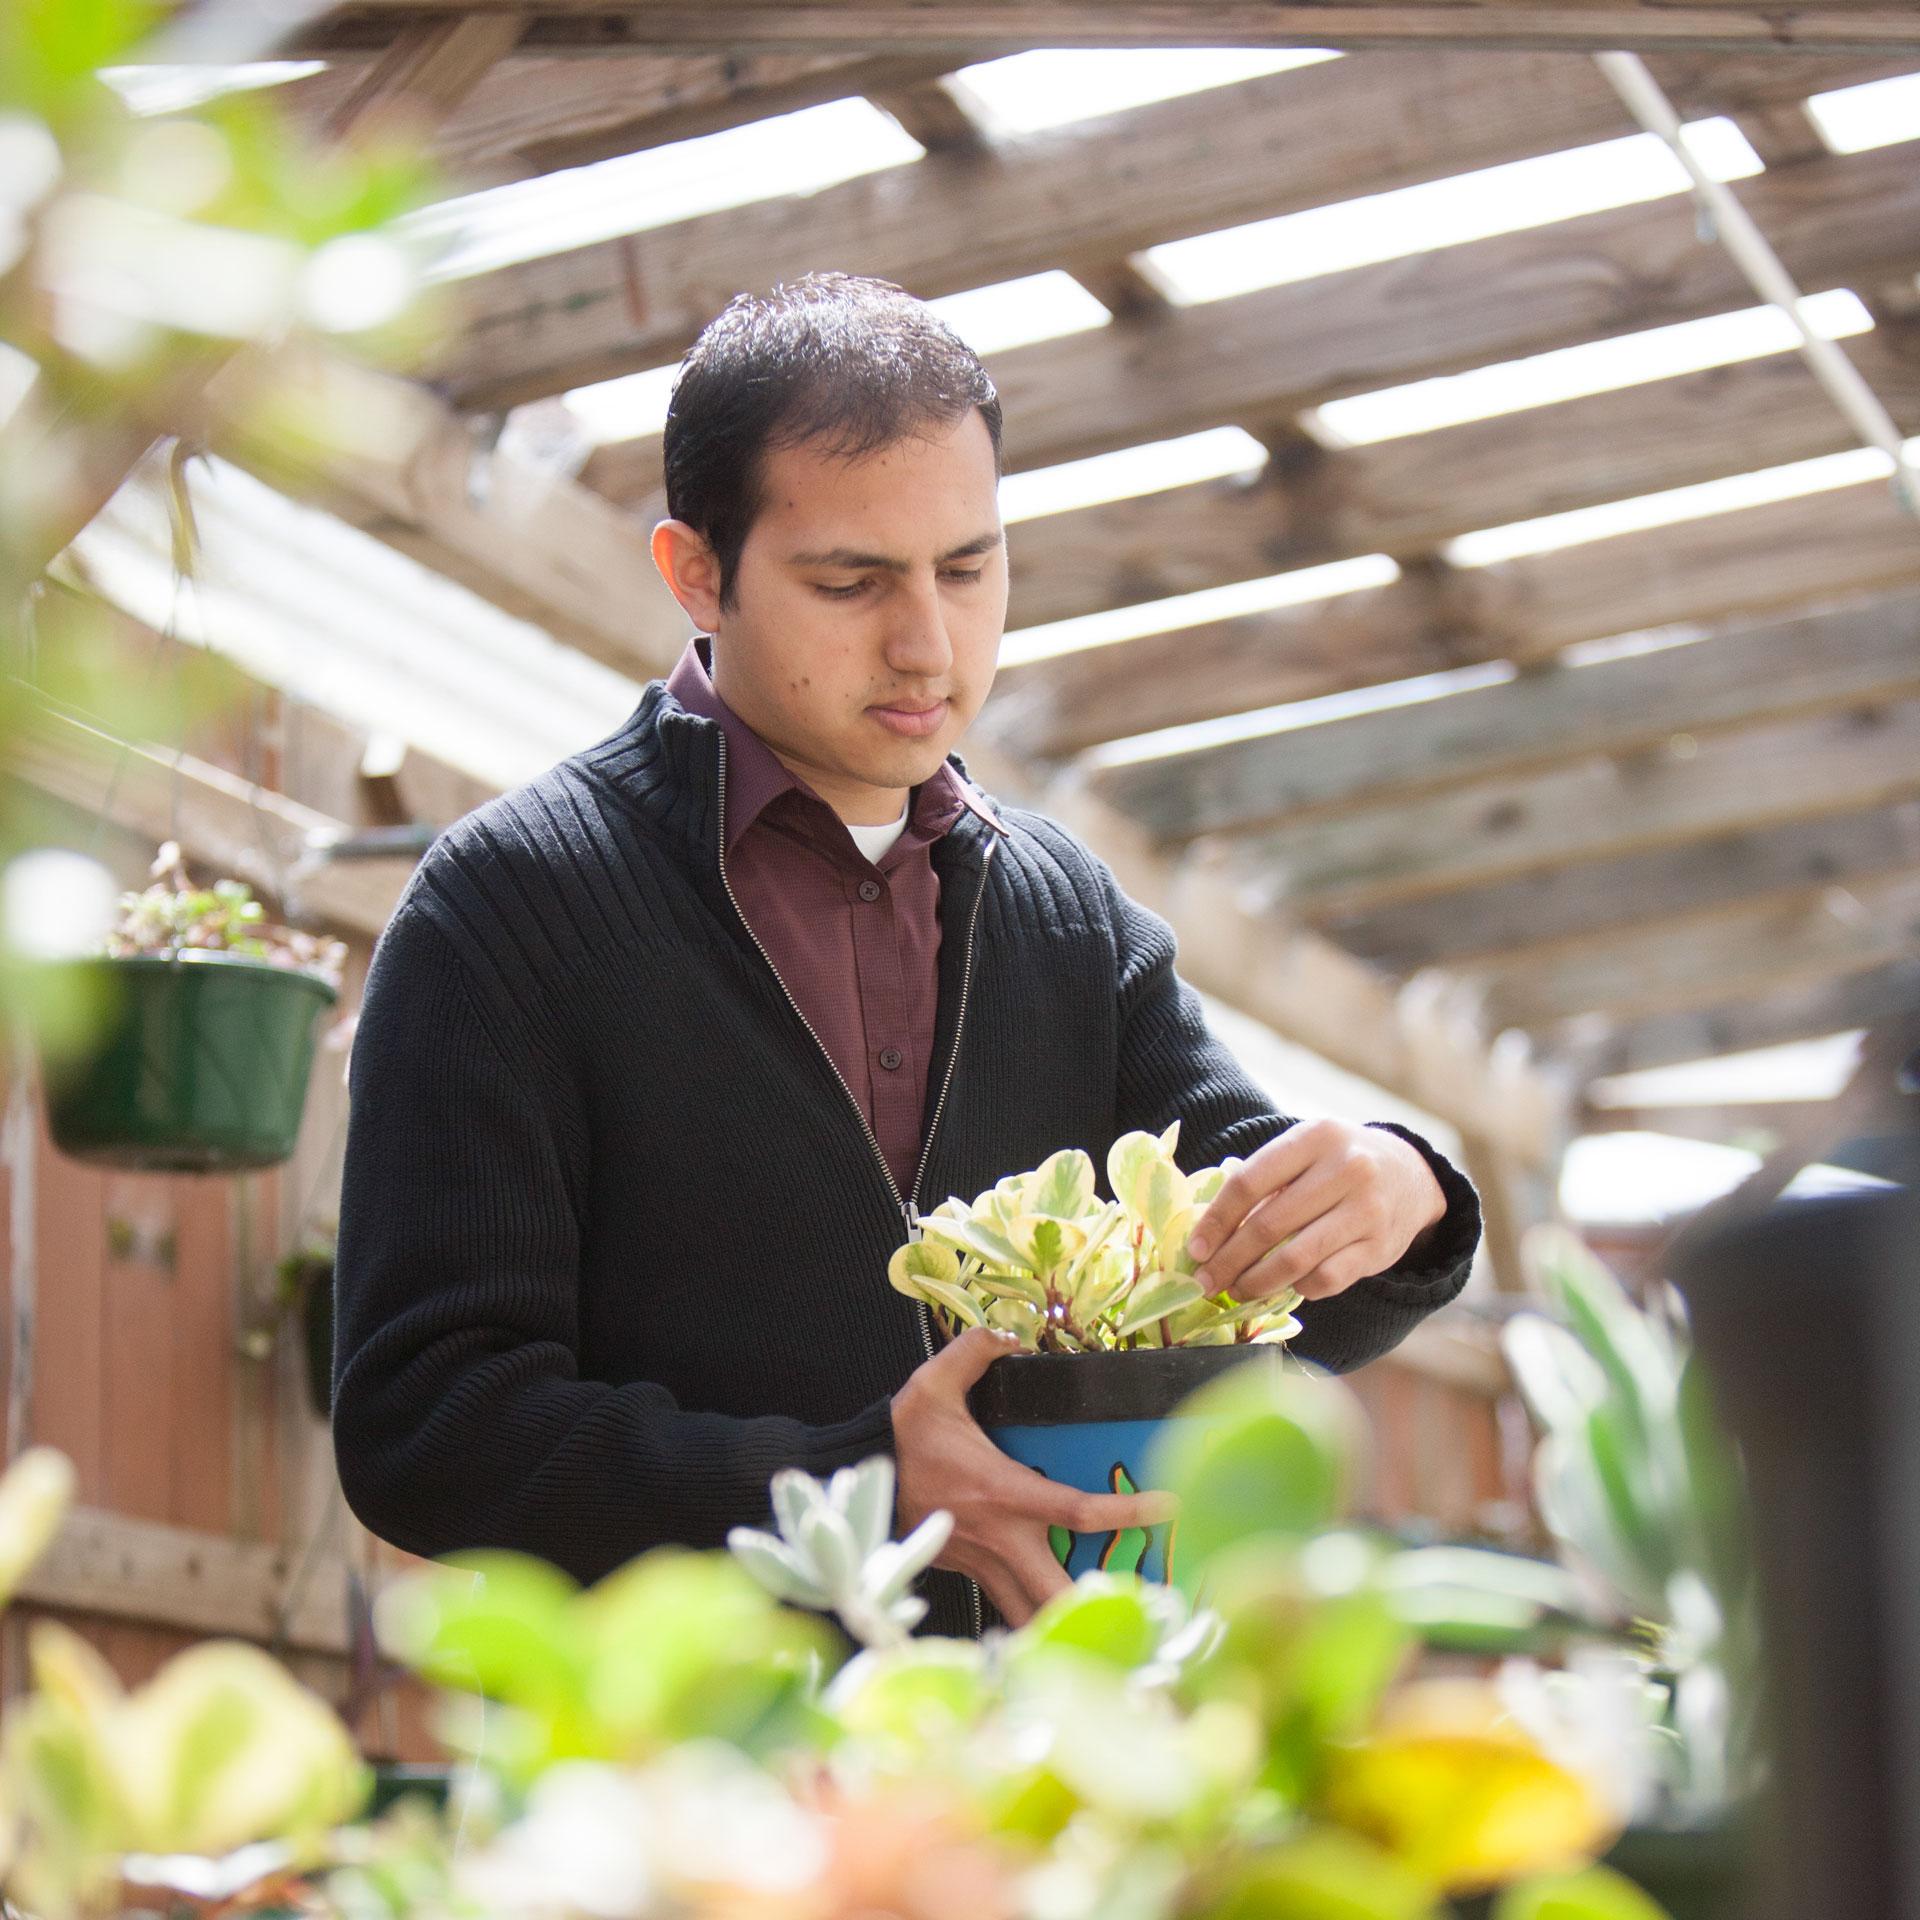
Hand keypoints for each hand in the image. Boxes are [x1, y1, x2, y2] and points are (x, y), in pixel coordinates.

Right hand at [891, 1327, 1175, 1626]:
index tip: (1168, 1506)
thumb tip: (1008, 1335)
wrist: (860, 1479)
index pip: (1078, 1511)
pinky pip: (1009, 1605)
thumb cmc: (901, 1438)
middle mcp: (1001, 1539)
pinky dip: (1034, 1619)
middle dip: (1098, 1612)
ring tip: (1109, 1633)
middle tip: (1145, 1617)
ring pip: (1031, 1614)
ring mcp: (984, 1564)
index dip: (1127, 1511)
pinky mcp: (970, 1573)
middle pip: (1059, 1593)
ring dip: (1066, 1627)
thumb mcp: (934, 1384)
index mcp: (1004, 1493)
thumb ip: (973, 1352)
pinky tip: (1056, 1622)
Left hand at [1184, 1118, 1447, 1304]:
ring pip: (1296, 1259)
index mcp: (1315, 1137)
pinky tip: (1284, 1286)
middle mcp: (1346, 1169)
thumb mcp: (1305, 1152)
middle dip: (1229, 1260)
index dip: (1216, 1221)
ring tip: (1236, 1290)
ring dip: (1257, 1282)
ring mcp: (1366, 1210)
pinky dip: (1298, 1288)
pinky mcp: (1380, 1248)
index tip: (1196, 1249)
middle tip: (1206, 1282)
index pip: (1249, 1183)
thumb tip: (1210, 1237)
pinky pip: (1326, 1279)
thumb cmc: (1336, 1163)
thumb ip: (1265, 1183)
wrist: (1410, 1175)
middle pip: (1269, 1225)